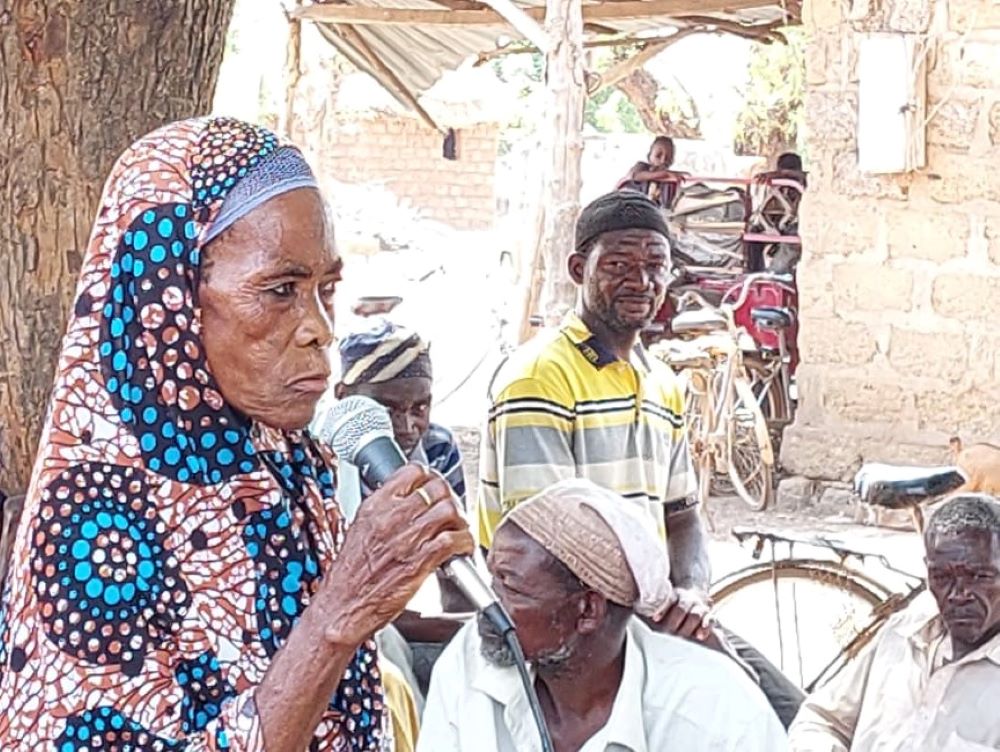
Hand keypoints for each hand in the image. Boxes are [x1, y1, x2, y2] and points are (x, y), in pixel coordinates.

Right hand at [320, 464, 473, 646]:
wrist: (342, 608)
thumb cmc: (349, 577)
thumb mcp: (359, 531)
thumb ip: (382, 513)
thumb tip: (405, 503)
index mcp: (375, 506)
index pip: (413, 472)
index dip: (430, 479)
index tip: (435, 487)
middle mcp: (391, 517)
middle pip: (436, 489)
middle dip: (449, 499)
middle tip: (451, 511)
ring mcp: (408, 538)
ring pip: (449, 510)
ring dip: (459, 520)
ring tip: (457, 531)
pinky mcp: (421, 561)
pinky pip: (454, 540)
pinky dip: (464, 542)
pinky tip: (461, 549)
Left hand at [650, 587, 713, 641]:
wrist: (695, 597)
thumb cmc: (673, 607)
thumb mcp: (663, 604)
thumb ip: (653, 609)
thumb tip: (637, 612)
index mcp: (673, 596)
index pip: (667, 600)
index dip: (661, 609)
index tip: (655, 619)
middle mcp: (687, 599)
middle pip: (681, 608)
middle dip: (673, 622)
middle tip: (667, 633)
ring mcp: (699, 607)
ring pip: (695, 614)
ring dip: (688, 625)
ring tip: (681, 636)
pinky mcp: (709, 615)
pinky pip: (710, 619)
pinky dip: (705, 627)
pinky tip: (700, 635)